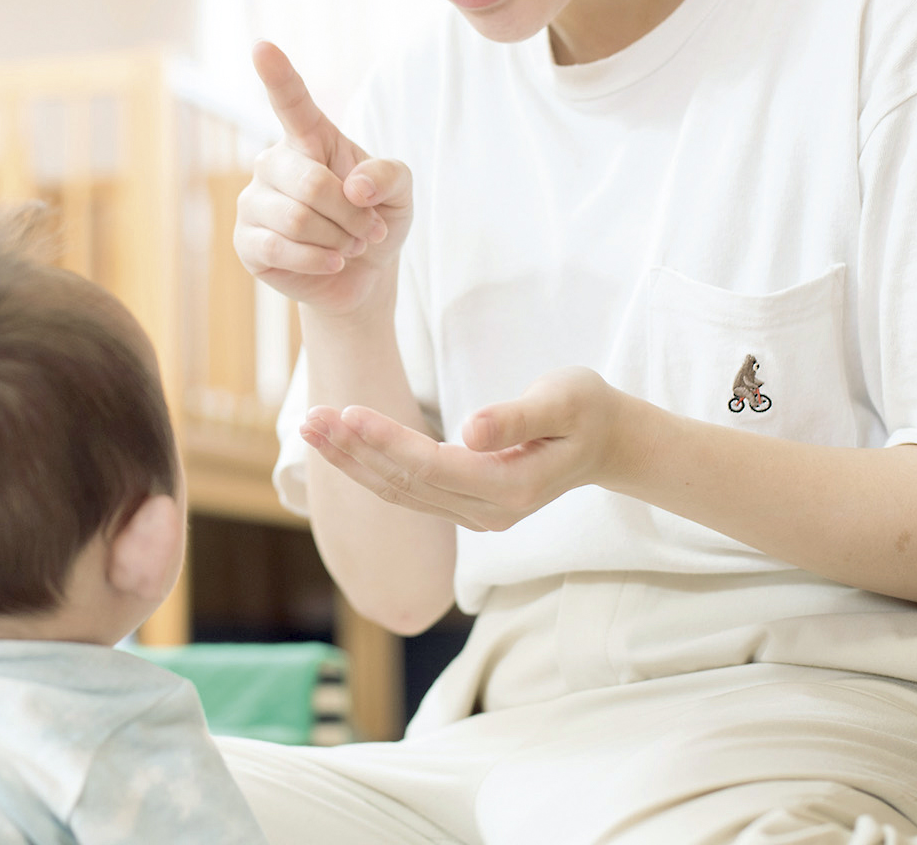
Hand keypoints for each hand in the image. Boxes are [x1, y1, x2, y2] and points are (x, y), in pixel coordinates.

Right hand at [234, 42, 412, 317]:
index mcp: (309, 139)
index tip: (262, 47)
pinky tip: (332, 261)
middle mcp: (274, 163)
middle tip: (368, 231)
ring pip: (296, 219)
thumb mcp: (401, 193)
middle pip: (311, 183)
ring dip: (338, 239)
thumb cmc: (376, 220)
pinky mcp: (246, 242)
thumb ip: (389, 175)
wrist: (362, 275)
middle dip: (351, 214)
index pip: (291, 102)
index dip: (277, 75)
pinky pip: (278, 248)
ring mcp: (254, 202)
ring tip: (349, 246)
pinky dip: (318, 260)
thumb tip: (353, 186)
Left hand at [299, 367, 634, 531]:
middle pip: (406, 483)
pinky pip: (406, 491)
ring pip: (398, 491)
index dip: (386, 441)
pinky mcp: (464, 506)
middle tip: (309, 417)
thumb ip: (518, 417)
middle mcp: (488, 512)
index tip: (346, 412)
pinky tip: (340, 446)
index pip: (433, 466)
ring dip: (351, 461)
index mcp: (512, 487)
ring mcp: (474, 515)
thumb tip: (470, 431)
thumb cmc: (586, 411)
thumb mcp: (564, 400)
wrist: (607, 442)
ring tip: (310, 427)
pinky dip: (368, 468)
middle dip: (353, 450)